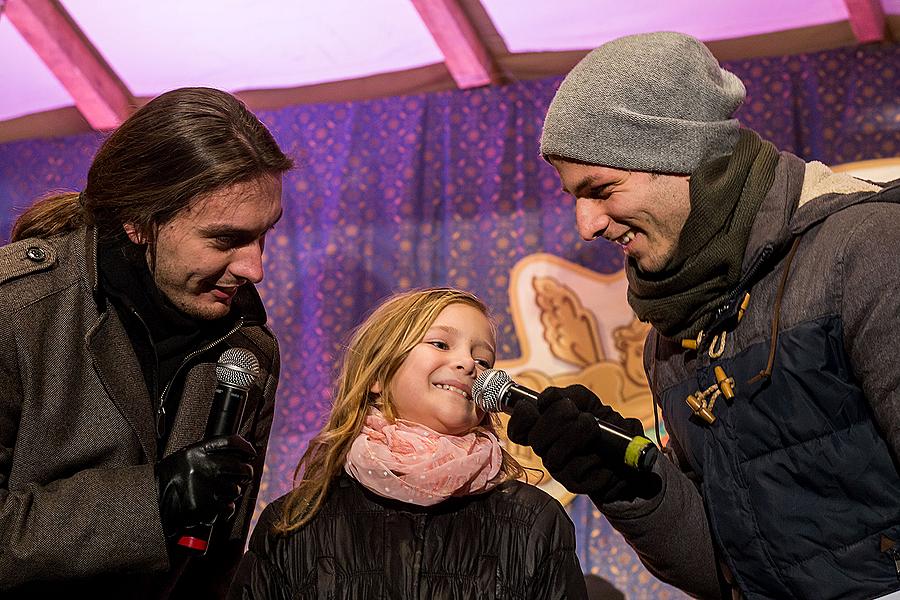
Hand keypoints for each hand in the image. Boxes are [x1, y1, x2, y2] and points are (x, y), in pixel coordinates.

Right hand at [156, 434, 255, 536]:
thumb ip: (208, 453)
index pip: (231, 443)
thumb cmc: (170, 480)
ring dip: (231, 494)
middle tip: (243, 477)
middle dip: (246, 474)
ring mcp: (204, 488)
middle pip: (241, 467)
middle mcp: (202, 467)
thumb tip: (240, 455)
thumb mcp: (185, 458)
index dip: (246, 447)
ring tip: (217, 495)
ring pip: (235, 490)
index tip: (251, 453)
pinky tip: (213, 508)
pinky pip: (227, 508)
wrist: (151, 503)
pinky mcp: (204, 508)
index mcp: (196, 452)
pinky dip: (224, 510)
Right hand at [506, 384, 659, 502]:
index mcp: (542, 428)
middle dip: (559, 418)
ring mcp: (558, 468)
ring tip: (594, 431)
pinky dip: (591, 458)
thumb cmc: (602, 423)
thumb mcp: (584, 400)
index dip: (522, 418)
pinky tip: (600, 455)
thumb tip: (544, 399)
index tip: (533, 407)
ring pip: (553, 456)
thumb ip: (562, 395)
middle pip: (535, 438)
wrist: (626, 448)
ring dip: (579, 436)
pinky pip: (573, 471)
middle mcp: (546, 449)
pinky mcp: (573, 483)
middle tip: (578, 414)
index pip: (517, 429)